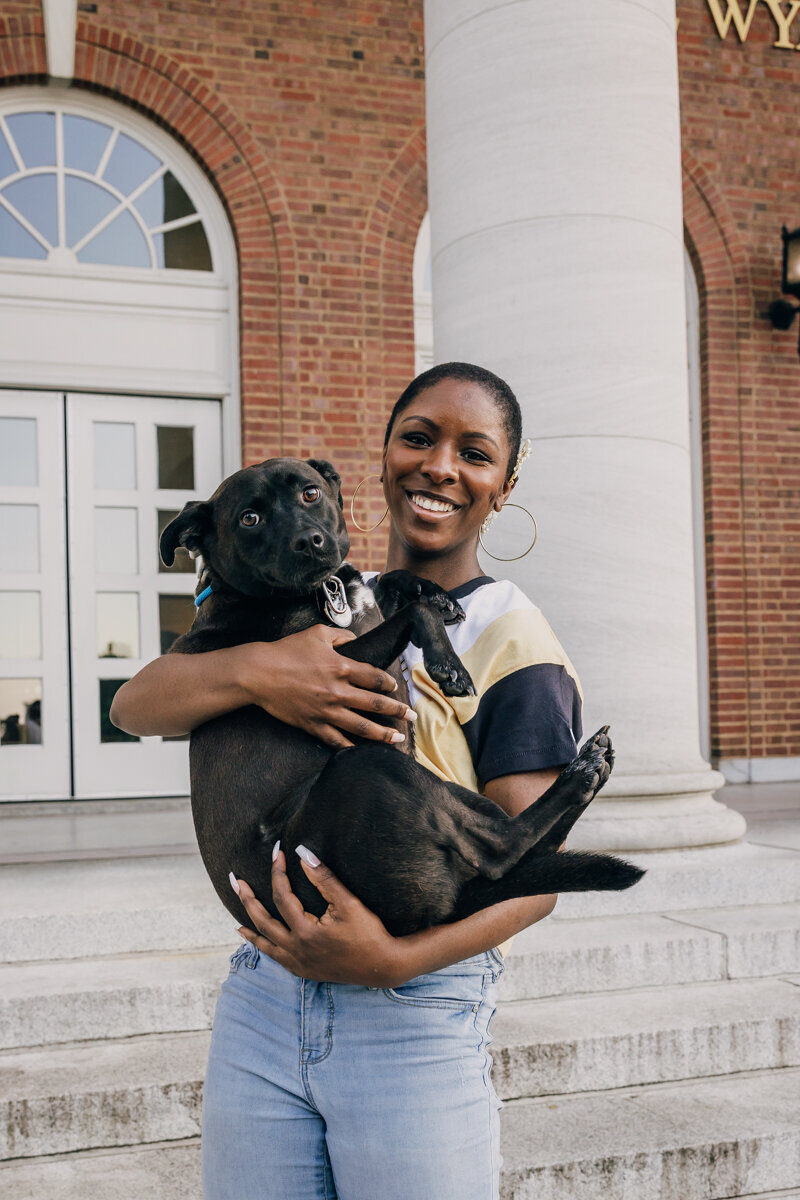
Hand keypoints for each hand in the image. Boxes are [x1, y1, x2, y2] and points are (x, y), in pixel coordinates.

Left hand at [234, 847, 403, 985]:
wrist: (382, 966)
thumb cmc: (368, 932)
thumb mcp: (348, 903)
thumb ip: (324, 878)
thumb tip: (303, 854)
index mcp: (305, 932)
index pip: (282, 896)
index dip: (278, 872)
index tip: (278, 852)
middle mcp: (296, 950)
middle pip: (263, 921)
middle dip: (247, 899)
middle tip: (236, 881)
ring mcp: (298, 963)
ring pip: (265, 944)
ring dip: (250, 927)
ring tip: (236, 917)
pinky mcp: (304, 971)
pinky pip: (275, 958)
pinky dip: (263, 947)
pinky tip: (257, 940)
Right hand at [238, 625, 414, 748]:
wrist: (259, 673)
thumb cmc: (287, 651)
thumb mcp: (317, 634)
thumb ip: (341, 636)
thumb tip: (355, 639)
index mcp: (341, 667)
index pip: (375, 678)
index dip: (389, 683)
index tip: (395, 687)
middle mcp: (338, 691)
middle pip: (376, 704)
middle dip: (397, 711)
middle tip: (412, 716)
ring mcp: (326, 711)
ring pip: (362, 727)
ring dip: (383, 734)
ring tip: (397, 739)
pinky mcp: (313, 725)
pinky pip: (336, 740)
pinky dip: (350, 748)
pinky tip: (362, 752)